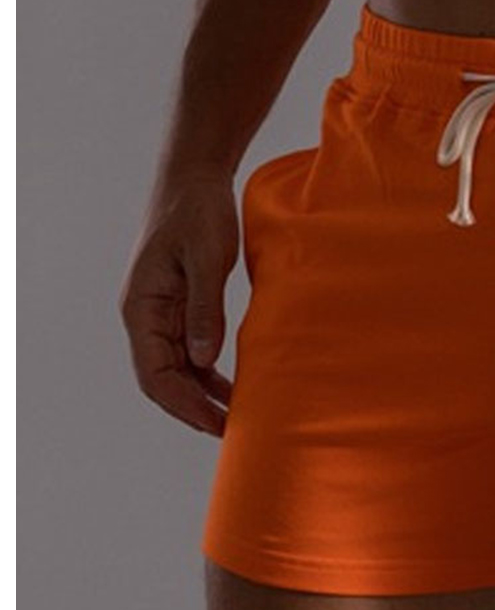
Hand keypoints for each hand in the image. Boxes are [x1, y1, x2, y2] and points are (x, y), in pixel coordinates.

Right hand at [119, 167, 239, 433]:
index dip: (184, 405)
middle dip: (194, 409)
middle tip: (233, 432)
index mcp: (142, 307)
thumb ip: (205, 309)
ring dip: (203, 396)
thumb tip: (205, 360)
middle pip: (163, 380)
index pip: (154, 374)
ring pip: (177, 371)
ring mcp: (161, 315)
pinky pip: (190, 353)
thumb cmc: (199, 211)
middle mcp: (145, 317)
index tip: (216, 425)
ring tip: (238, 418)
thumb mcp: (206, 258)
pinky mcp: (179, 308)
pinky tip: (235, 389)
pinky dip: (210, 375)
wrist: (195, 177)